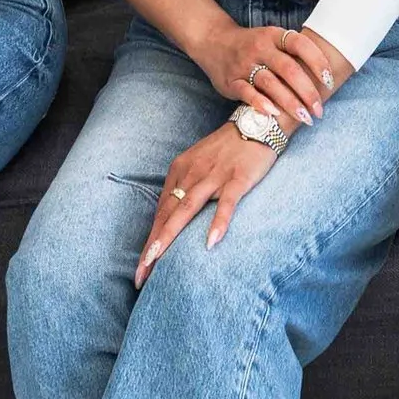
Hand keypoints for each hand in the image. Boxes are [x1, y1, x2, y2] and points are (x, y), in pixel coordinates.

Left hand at [134, 121, 279, 283]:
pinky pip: (226, 203)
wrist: (258, 123)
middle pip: (168, 214)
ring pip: (186, 209)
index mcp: (180, 170)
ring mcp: (214, 176)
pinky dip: (217, 223)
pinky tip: (211, 243)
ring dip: (170, 236)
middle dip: (152, 247)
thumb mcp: (201, 164)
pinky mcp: (237, 178)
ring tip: (157, 260)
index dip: (151, 240)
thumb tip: (176, 217)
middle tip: (140, 275)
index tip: (142, 267)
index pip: (161, 212)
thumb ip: (188, 187)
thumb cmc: (229, 148)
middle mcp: (192, 173)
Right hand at [200, 19, 343, 130]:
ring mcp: (244, 64)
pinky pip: (247, 93)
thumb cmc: (253, 46)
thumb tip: (328, 75)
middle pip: (289, 69)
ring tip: (305, 118)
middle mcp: (260, 48)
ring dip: (290, 103)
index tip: (329, 81)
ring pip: (270, 83)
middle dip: (307, 92)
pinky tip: (274, 114)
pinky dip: (261, 103)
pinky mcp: (231, 80)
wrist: (214, 42)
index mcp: (274, 35)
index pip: (300, 44)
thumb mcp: (272, 39)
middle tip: (319, 110)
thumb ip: (294, 53)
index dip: (318, 62)